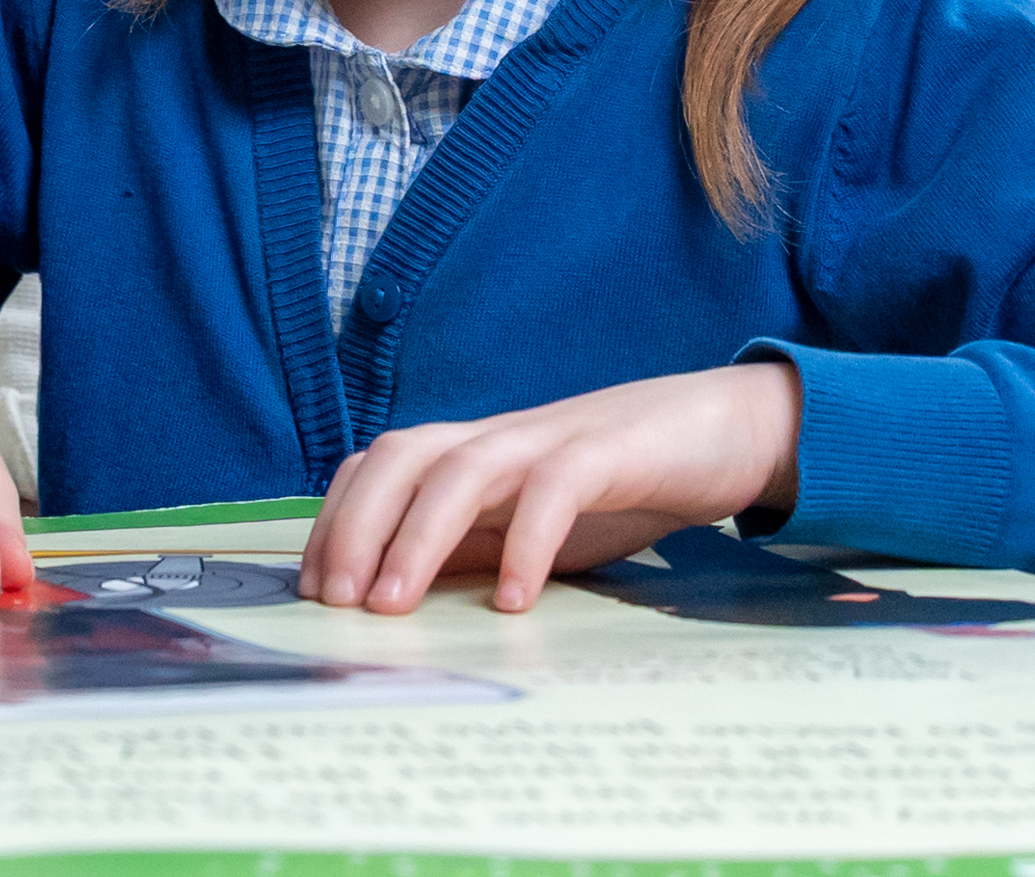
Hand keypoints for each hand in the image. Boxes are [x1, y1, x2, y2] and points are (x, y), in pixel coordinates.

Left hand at [302, 362, 801, 614]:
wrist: (723, 429)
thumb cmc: (618, 486)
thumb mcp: (530, 524)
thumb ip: (471, 547)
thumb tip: (395, 599)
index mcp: (473, 452)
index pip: (378, 467)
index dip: (336, 520)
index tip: (311, 590)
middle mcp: (499, 437)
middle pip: (401, 455)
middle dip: (356, 524)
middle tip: (336, 602)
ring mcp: (552, 437)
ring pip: (463, 469)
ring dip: (417, 535)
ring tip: (393, 605)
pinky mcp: (611, 450)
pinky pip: (556, 487)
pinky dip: (527, 541)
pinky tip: (513, 599)